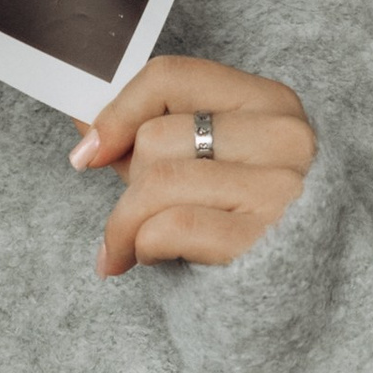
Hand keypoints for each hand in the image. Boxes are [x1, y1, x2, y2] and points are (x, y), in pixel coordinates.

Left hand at [72, 60, 317, 275]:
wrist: (291, 295)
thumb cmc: (238, 221)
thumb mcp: (198, 165)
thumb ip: (145, 138)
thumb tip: (82, 119)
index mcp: (269, 101)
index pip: (170, 77)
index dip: (116, 112)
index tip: (91, 151)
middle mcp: (283, 136)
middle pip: (156, 137)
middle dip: (128, 184)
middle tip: (133, 217)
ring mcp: (280, 188)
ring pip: (158, 182)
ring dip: (125, 224)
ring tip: (130, 245)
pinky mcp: (264, 239)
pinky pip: (171, 227)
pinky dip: (142, 246)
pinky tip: (151, 258)